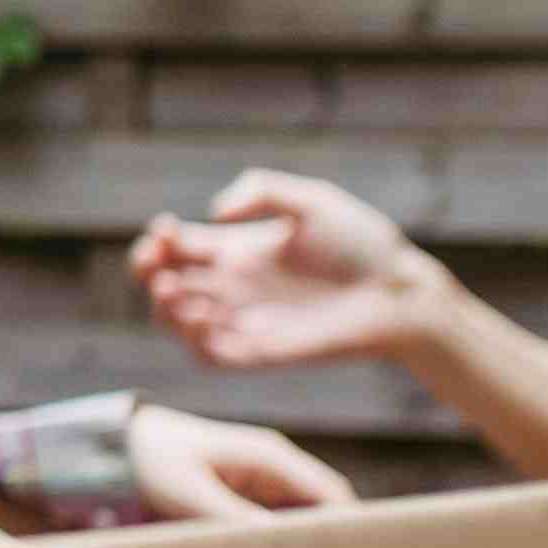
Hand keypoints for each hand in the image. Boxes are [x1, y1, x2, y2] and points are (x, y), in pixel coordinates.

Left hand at [123, 403, 358, 520]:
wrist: (118, 443)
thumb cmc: (153, 462)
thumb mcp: (193, 497)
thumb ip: (239, 521)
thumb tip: (283, 547)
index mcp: (270, 457)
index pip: (330, 495)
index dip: (348, 527)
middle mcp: (274, 463)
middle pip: (322, 505)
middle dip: (328, 538)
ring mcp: (261, 474)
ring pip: (301, 513)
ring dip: (303, 540)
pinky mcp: (245, 488)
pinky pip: (276, 515)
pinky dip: (280, 536)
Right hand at [130, 170, 452, 371]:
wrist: (399, 292)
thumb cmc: (361, 243)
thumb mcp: (312, 201)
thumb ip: (262, 191)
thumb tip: (214, 214)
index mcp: (239, 250)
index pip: (179, 249)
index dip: (159, 241)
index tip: (166, 229)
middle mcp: (235, 288)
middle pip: (166, 284)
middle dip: (148, 271)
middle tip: (154, 262)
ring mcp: (245, 322)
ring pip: (179, 322)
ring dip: (163, 307)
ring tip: (173, 289)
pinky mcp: (261, 353)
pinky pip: (210, 356)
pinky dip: (192, 339)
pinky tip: (200, 316)